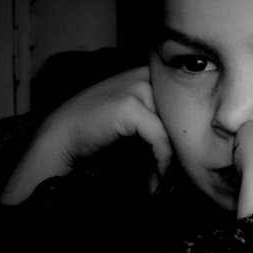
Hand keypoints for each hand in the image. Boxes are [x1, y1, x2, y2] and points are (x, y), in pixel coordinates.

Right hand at [1, 67, 172, 204]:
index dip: (185, 133)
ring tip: (163, 181)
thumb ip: (160, 115)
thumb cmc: (98, 129)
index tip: (181, 161)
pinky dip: (161, 161)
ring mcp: (137, 87)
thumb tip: (191, 137)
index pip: (184, 102)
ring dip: (171, 160)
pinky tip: (154, 179)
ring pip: (173, 128)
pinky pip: (160, 138)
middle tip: (174, 177)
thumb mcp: (134, 114)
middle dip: (181, 148)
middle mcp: (145, 73)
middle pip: (182, 115)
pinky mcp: (130, 106)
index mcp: (148, 71)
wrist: (62, 134)